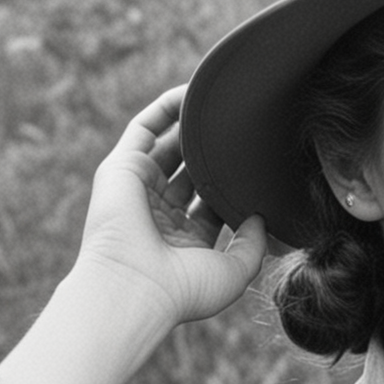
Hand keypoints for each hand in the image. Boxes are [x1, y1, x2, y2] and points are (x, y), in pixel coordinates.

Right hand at [70, 84, 267, 325]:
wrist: (134, 289)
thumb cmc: (183, 290)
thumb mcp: (233, 272)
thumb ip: (252, 245)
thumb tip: (260, 217)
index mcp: (184, 239)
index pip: (213, 201)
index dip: (233, 183)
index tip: (260, 165)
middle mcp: (160, 212)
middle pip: (192, 169)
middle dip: (215, 151)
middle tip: (247, 128)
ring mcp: (139, 188)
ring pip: (169, 144)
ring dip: (194, 124)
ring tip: (225, 104)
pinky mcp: (122, 167)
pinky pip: (144, 127)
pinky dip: (166, 108)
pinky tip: (193, 93)